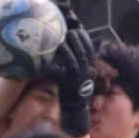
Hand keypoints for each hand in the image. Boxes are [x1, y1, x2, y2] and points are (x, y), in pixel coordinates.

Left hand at [47, 20, 99, 137]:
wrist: (75, 107)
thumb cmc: (76, 87)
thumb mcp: (83, 73)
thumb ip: (82, 61)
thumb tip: (78, 46)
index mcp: (91, 68)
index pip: (91, 50)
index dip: (85, 38)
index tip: (79, 30)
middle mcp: (86, 72)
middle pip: (83, 53)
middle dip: (76, 41)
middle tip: (68, 33)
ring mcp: (76, 78)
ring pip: (72, 61)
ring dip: (65, 51)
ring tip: (59, 44)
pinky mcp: (66, 85)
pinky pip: (57, 74)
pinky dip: (51, 68)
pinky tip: (46, 64)